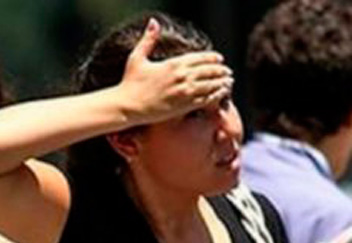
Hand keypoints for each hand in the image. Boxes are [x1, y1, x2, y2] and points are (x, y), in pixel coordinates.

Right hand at [118, 18, 233, 124]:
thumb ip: (148, 40)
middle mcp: (182, 76)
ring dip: (222, 82)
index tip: (219, 59)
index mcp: (173, 64)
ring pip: (212, 85)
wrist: (126, 106)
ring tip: (228, 82)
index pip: (201, 57)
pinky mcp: (184, 106)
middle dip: (221, 70)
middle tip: (226, 71)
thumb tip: (153, 22)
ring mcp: (184, 92)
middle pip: (210, 70)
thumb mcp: (137, 58)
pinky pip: (207, 99)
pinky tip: (220, 94)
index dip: (213, 58)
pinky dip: (216, 95)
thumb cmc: (130, 83)